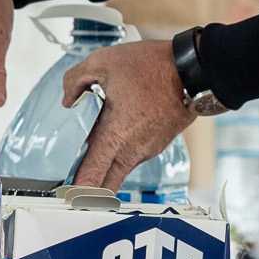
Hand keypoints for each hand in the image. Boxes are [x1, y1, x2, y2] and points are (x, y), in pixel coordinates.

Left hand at [60, 39, 193, 190]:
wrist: (194, 71)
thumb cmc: (153, 67)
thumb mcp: (102, 62)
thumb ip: (74, 80)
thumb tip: (68, 97)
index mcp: (116, 137)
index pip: (92, 178)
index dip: (75, 192)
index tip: (64, 196)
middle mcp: (133, 150)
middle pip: (106, 185)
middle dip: (87, 190)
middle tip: (69, 188)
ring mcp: (148, 148)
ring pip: (119, 168)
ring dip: (103, 166)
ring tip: (84, 155)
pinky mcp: (157, 142)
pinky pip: (132, 154)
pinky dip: (118, 152)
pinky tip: (109, 134)